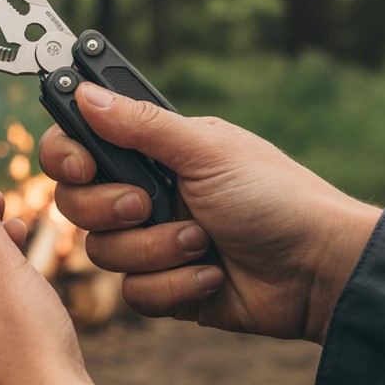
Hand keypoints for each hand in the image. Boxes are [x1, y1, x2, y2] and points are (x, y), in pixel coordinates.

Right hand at [38, 84, 382, 343]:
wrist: (317, 269)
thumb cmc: (274, 197)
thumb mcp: (206, 150)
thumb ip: (140, 124)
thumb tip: (84, 90)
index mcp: (153, 151)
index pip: (78, 145)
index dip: (67, 156)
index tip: (83, 166)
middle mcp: (145, 193)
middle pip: (75, 203)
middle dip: (111, 209)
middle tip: (150, 205)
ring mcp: (153, 242)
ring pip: (103, 253)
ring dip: (157, 250)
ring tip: (204, 242)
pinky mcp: (166, 287)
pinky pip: (134, 294)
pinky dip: (175, 286)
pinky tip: (214, 276)